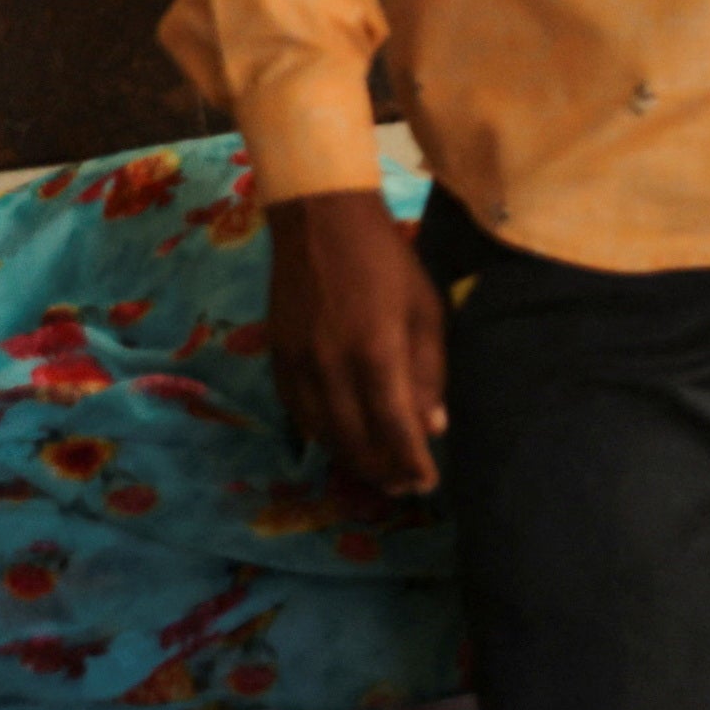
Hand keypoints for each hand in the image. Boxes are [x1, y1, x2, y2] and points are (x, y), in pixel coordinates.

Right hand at [265, 189, 446, 498]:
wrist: (320, 222)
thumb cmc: (388, 263)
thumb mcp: (426, 311)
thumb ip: (429, 372)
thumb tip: (432, 427)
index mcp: (377, 352)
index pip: (396, 427)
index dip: (412, 463)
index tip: (427, 485)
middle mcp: (332, 365)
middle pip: (355, 440)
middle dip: (382, 471)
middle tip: (403, 488)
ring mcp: (298, 363)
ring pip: (323, 433)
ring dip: (351, 459)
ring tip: (377, 472)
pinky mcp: (276, 358)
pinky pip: (298, 413)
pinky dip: (322, 435)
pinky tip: (341, 441)